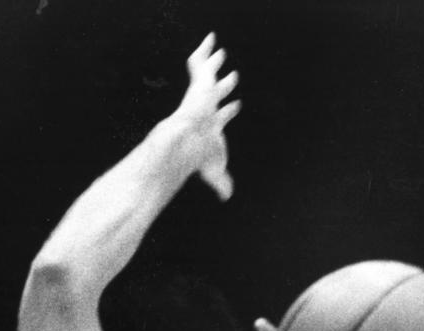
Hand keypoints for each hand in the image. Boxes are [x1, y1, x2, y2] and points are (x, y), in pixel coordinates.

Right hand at [173, 34, 240, 200]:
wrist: (186, 138)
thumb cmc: (199, 155)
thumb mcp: (215, 170)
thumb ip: (222, 182)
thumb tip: (227, 197)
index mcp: (212, 125)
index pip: (223, 115)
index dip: (230, 110)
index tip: (237, 105)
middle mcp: (207, 107)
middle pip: (217, 92)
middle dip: (225, 84)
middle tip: (233, 76)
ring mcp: (202, 94)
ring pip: (209, 74)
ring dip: (214, 62)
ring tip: (219, 50)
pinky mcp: (197, 83)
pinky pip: (199, 60)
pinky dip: (205, 50)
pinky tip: (211, 40)